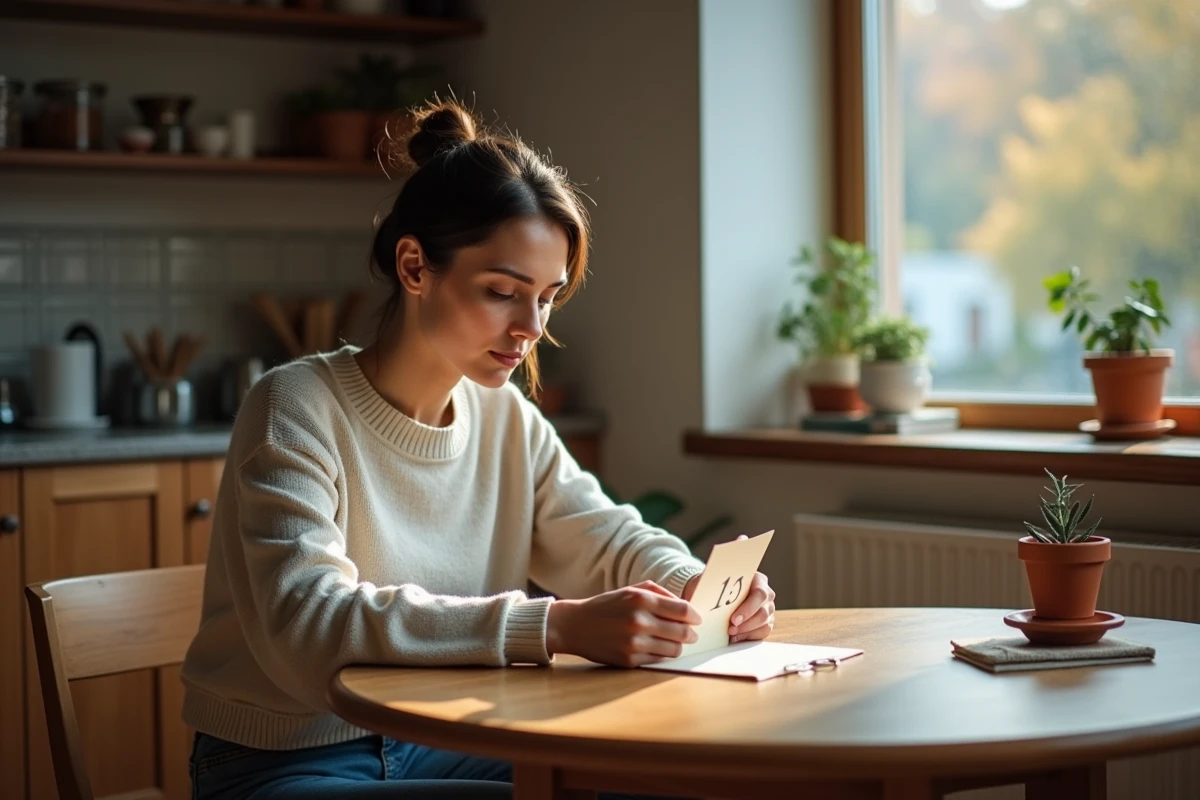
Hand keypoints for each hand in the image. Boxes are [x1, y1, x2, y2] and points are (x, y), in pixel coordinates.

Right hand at [546, 581, 701, 666]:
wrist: (575, 625)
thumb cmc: (607, 605)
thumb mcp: (631, 590)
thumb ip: (660, 594)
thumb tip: (686, 607)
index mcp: (641, 600)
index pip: (683, 610)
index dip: (695, 616)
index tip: (696, 618)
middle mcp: (639, 622)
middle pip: (682, 632)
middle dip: (690, 633)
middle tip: (690, 633)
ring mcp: (634, 644)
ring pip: (674, 650)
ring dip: (678, 646)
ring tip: (673, 641)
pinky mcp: (629, 661)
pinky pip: (659, 660)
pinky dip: (662, 654)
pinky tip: (656, 647)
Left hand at [681, 536, 775, 643]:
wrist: (709, 596)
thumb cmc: (713, 582)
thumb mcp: (715, 571)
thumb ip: (729, 557)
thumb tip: (743, 538)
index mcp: (757, 579)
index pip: (760, 594)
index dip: (748, 608)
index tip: (733, 618)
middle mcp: (767, 593)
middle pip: (764, 611)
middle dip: (746, 622)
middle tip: (729, 628)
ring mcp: (767, 609)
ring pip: (765, 623)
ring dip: (746, 631)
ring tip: (729, 634)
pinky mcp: (764, 623)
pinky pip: (763, 633)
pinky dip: (749, 637)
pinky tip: (735, 638)